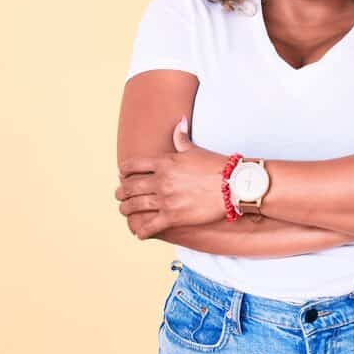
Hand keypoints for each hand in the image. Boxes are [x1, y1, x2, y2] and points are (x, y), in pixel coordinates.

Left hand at [115, 116, 230, 238]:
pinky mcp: (174, 216)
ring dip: (125, 209)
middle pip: (129, 187)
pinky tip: (139, 233)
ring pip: (134, 206)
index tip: (123, 175)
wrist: (233, 184)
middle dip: (121, 192)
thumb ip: (181, 137)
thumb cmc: (215, 165)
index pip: (132, 166)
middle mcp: (161, 181)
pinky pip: (150, 226)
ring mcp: (166, 200)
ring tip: (124, 211)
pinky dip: (141, 230)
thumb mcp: (194, 150)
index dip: (124, 171)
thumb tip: (180, 121)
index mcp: (164, 163)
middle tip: (119, 195)